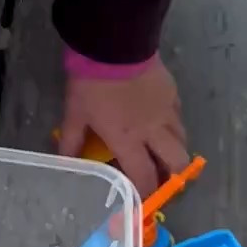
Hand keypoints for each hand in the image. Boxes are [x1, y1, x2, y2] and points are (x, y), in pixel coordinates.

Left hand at [59, 55, 187, 197]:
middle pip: (178, 163)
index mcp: (129, 140)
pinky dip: (172, 127)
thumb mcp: (74, 114)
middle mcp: (154, 131)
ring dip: (173, 151)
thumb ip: (71, 141)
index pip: (145, 178)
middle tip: (159, 178)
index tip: (141, 201)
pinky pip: (178, 117)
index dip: (145, 194)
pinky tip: (160, 123)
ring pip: (182, 140)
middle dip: (172, 176)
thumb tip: (64, 162)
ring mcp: (167, 111)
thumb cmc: (92, 83)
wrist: (113, 44)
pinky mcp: (173, 93)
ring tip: (160, 152)